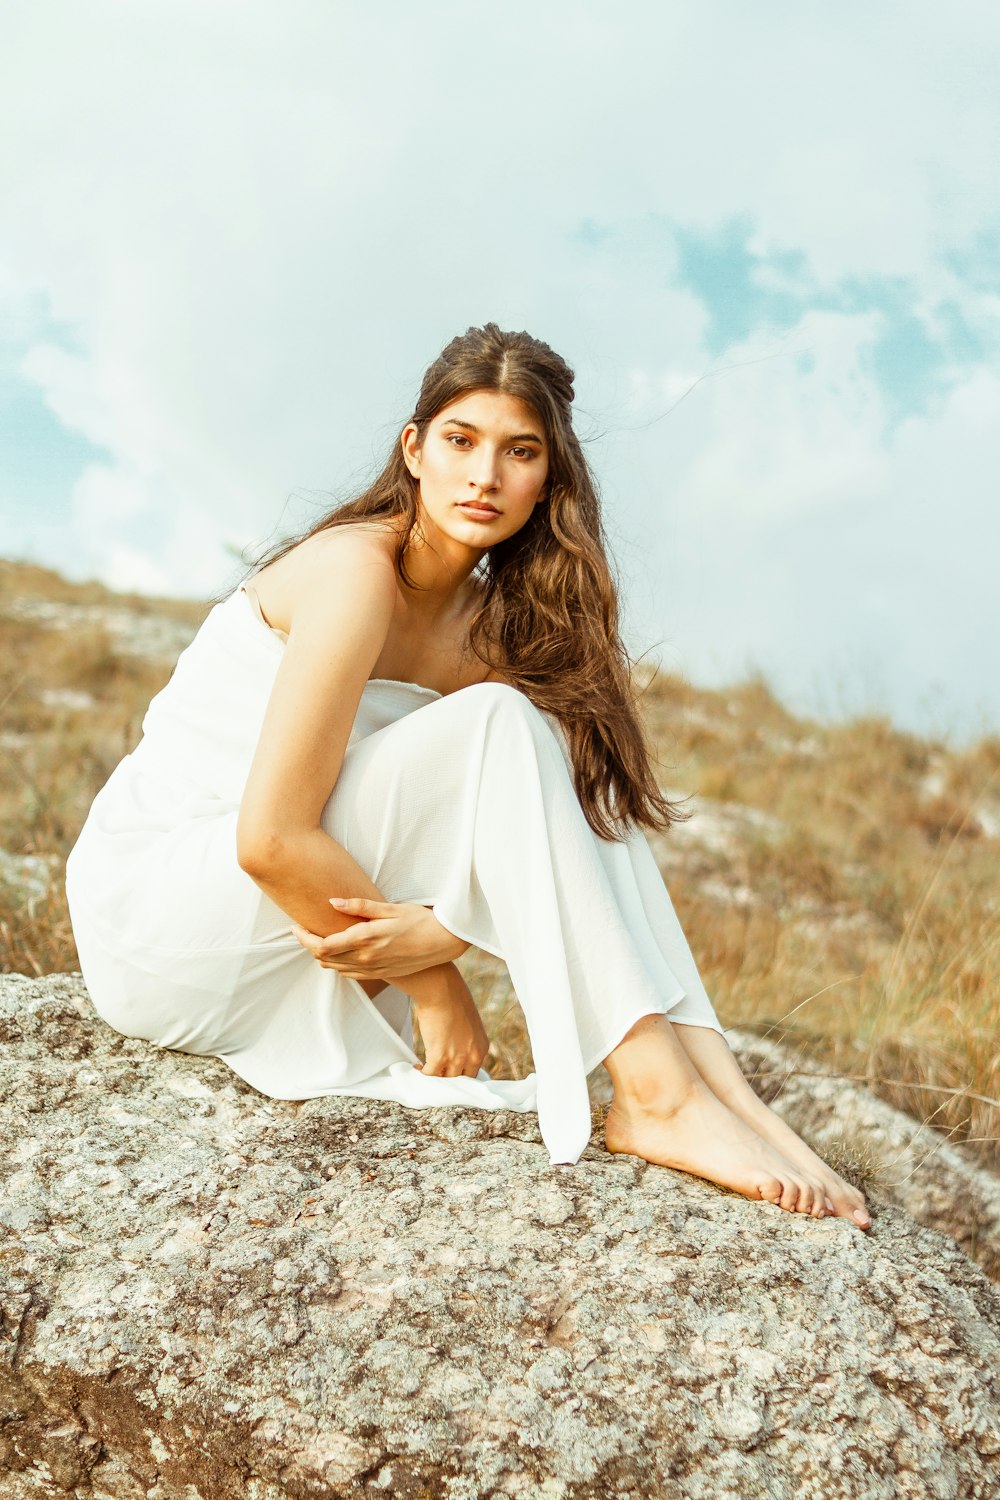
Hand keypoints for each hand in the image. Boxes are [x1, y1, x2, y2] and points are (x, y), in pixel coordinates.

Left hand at [291, 897, 468, 980]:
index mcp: (364, 939)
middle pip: (323, 958)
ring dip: (322, 956)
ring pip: (334, 968)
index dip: (303, 938)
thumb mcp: (390, 908)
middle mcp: (365, 957)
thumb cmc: (419, 920)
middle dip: (309, 945)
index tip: (296, 927)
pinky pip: (349, 974)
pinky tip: (340, 951)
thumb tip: (332, 902)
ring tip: (320, 939)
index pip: (321, 945)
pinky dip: (338, 964)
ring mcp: (372, 968)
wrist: (443, 943)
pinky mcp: (379, 974)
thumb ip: (360, 906)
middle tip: (305, 930)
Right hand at [409, 964, 489, 1078]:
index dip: (458, 1074)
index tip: (448, 1073)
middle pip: (460, 1079)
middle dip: (447, 1079)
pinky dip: (422, 1073)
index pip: (473, 1072)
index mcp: (482, 1047)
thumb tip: (453, 1046)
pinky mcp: (440, 1056)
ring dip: (434, 1077)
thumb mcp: (468, 1023)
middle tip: (435, 1075)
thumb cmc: (452, 998)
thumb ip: (465, 1039)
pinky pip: (430, 1074)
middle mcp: (473, 1055)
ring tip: (425, 1071)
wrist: (442, 990)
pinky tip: (416, 1067)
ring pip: (445, 1080)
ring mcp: (456, 1057)